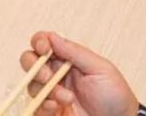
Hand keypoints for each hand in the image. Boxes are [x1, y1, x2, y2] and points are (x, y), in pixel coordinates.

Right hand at [19, 31, 137, 115]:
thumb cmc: (115, 96)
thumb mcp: (100, 68)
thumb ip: (75, 52)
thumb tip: (53, 37)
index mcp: (67, 58)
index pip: (45, 43)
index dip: (39, 42)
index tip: (44, 48)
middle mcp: (56, 73)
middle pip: (30, 61)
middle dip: (33, 65)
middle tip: (48, 76)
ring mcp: (52, 92)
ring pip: (31, 84)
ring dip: (46, 89)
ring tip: (66, 98)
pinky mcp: (50, 111)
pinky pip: (35, 106)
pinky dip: (42, 105)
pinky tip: (56, 107)